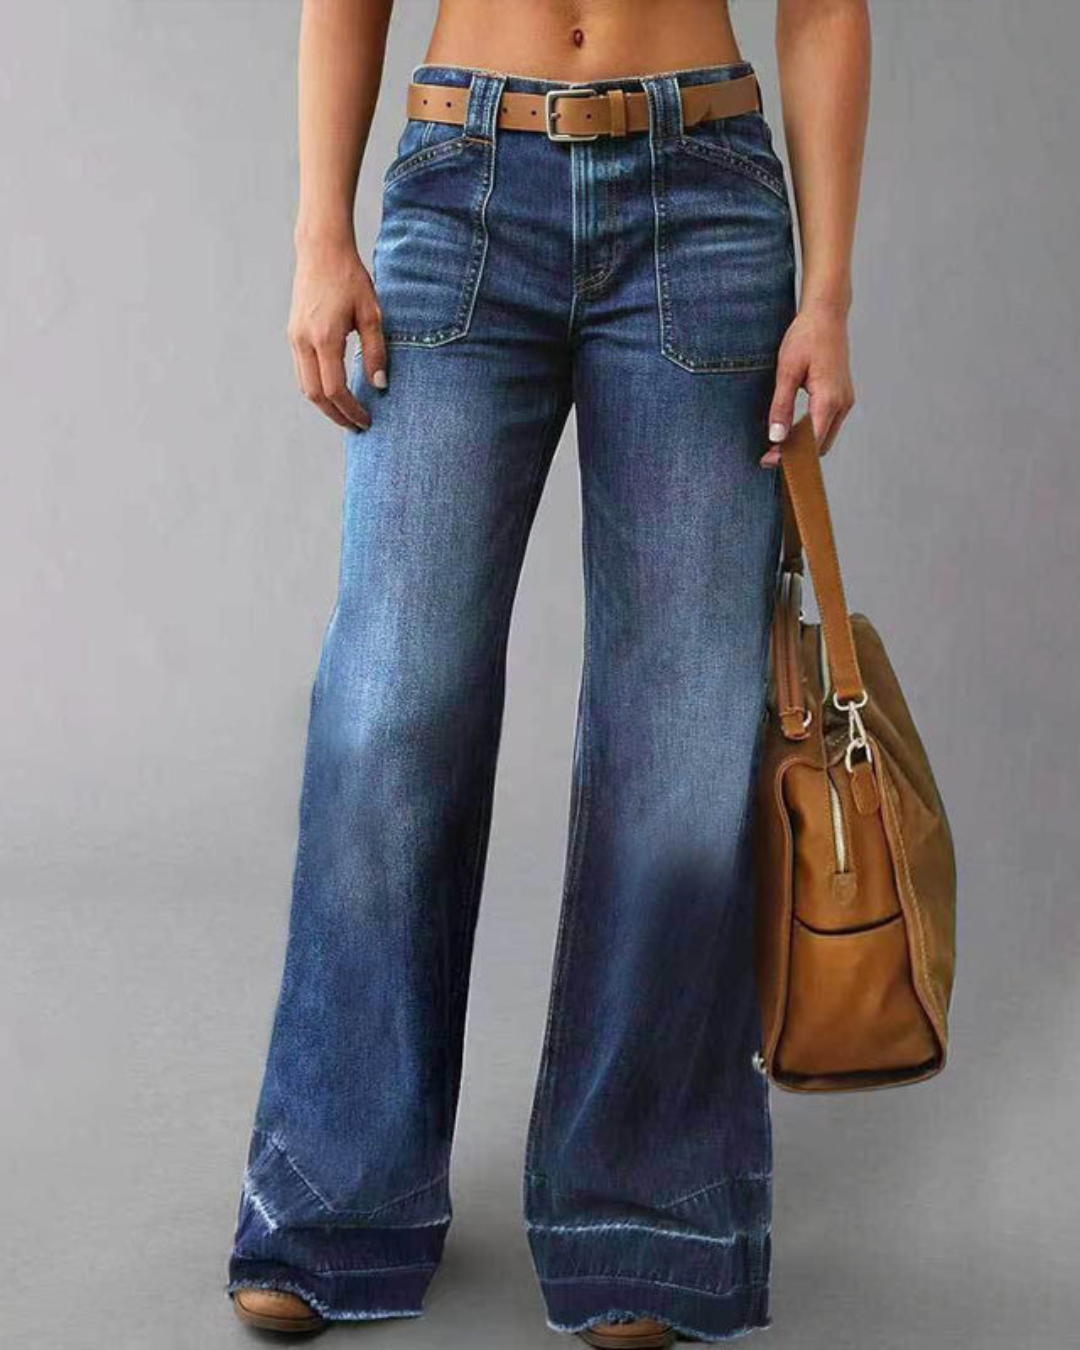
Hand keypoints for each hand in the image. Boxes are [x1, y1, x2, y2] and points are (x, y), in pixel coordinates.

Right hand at [287, 238, 387, 429]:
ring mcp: (295, 337)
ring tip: (347, 412)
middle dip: (335, 415)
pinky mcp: (293, 333)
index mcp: (324, 338)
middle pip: (315, 395)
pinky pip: (303, 370)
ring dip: (325, 404)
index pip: (334, 390)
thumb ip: (376, 351)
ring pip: (305, 385)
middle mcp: (304, 341)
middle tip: (356, 425)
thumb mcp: (371, 314)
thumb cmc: (350, 278)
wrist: (321, 250)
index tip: (366, 421)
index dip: (350, 410)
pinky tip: (336, 390)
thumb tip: (380, 385)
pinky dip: (318, 387)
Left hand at [760, 299, 854, 466]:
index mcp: (829, 399)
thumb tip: (776, 437)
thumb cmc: (806, 337)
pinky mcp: (843, 397)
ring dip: (804, 446)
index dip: (789, 456)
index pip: (810, 442)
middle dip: (796, 456)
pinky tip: (792, 433)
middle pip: (819, 445)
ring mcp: (845, 401)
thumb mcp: (787, 371)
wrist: (827, 315)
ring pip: (824, 437)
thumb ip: (781, 406)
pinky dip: (811, 433)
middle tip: (769, 457)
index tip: (768, 461)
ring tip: (777, 447)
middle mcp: (842, 404)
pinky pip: (827, 424)